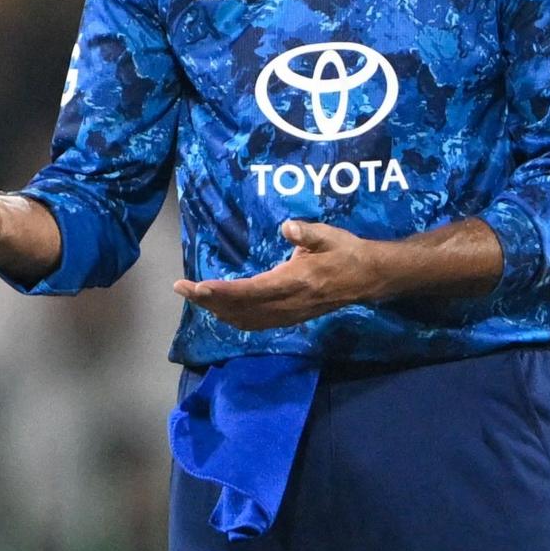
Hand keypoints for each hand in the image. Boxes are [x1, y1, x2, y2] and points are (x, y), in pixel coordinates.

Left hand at [177, 220, 400, 330]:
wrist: (368, 278)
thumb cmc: (346, 252)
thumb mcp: (329, 236)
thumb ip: (307, 233)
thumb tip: (288, 227)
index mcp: (293, 282)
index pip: (249, 291)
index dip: (221, 292)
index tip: (196, 286)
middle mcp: (287, 303)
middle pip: (239, 308)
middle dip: (208, 300)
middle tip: (181, 288)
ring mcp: (288, 314)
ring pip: (245, 319)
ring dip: (217, 310)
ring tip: (195, 297)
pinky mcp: (290, 317)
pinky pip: (256, 323)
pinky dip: (234, 318)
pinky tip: (222, 310)